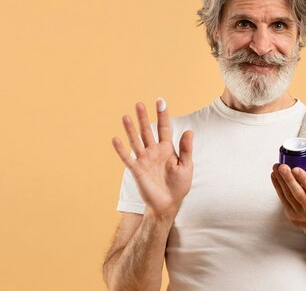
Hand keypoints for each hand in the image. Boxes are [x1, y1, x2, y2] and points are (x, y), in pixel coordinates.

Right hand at [112, 99, 193, 220]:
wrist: (168, 204)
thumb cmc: (179, 186)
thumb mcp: (186, 166)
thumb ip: (186, 149)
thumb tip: (189, 131)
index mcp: (167, 148)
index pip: (164, 128)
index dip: (162, 115)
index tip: (160, 101)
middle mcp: (154, 151)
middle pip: (147, 131)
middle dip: (144, 118)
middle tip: (139, 104)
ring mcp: (144, 159)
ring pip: (136, 141)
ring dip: (131, 129)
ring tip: (126, 116)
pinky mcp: (136, 169)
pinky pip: (127, 158)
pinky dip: (121, 149)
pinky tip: (116, 139)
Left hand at [270, 153, 305, 231]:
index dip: (304, 179)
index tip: (296, 168)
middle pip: (298, 194)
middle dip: (289, 179)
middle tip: (282, 166)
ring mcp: (300, 215)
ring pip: (288, 196)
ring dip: (280, 181)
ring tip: (276, 167)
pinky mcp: (290, 215)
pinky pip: (282, 199)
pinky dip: (277, 186)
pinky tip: (274, 176)